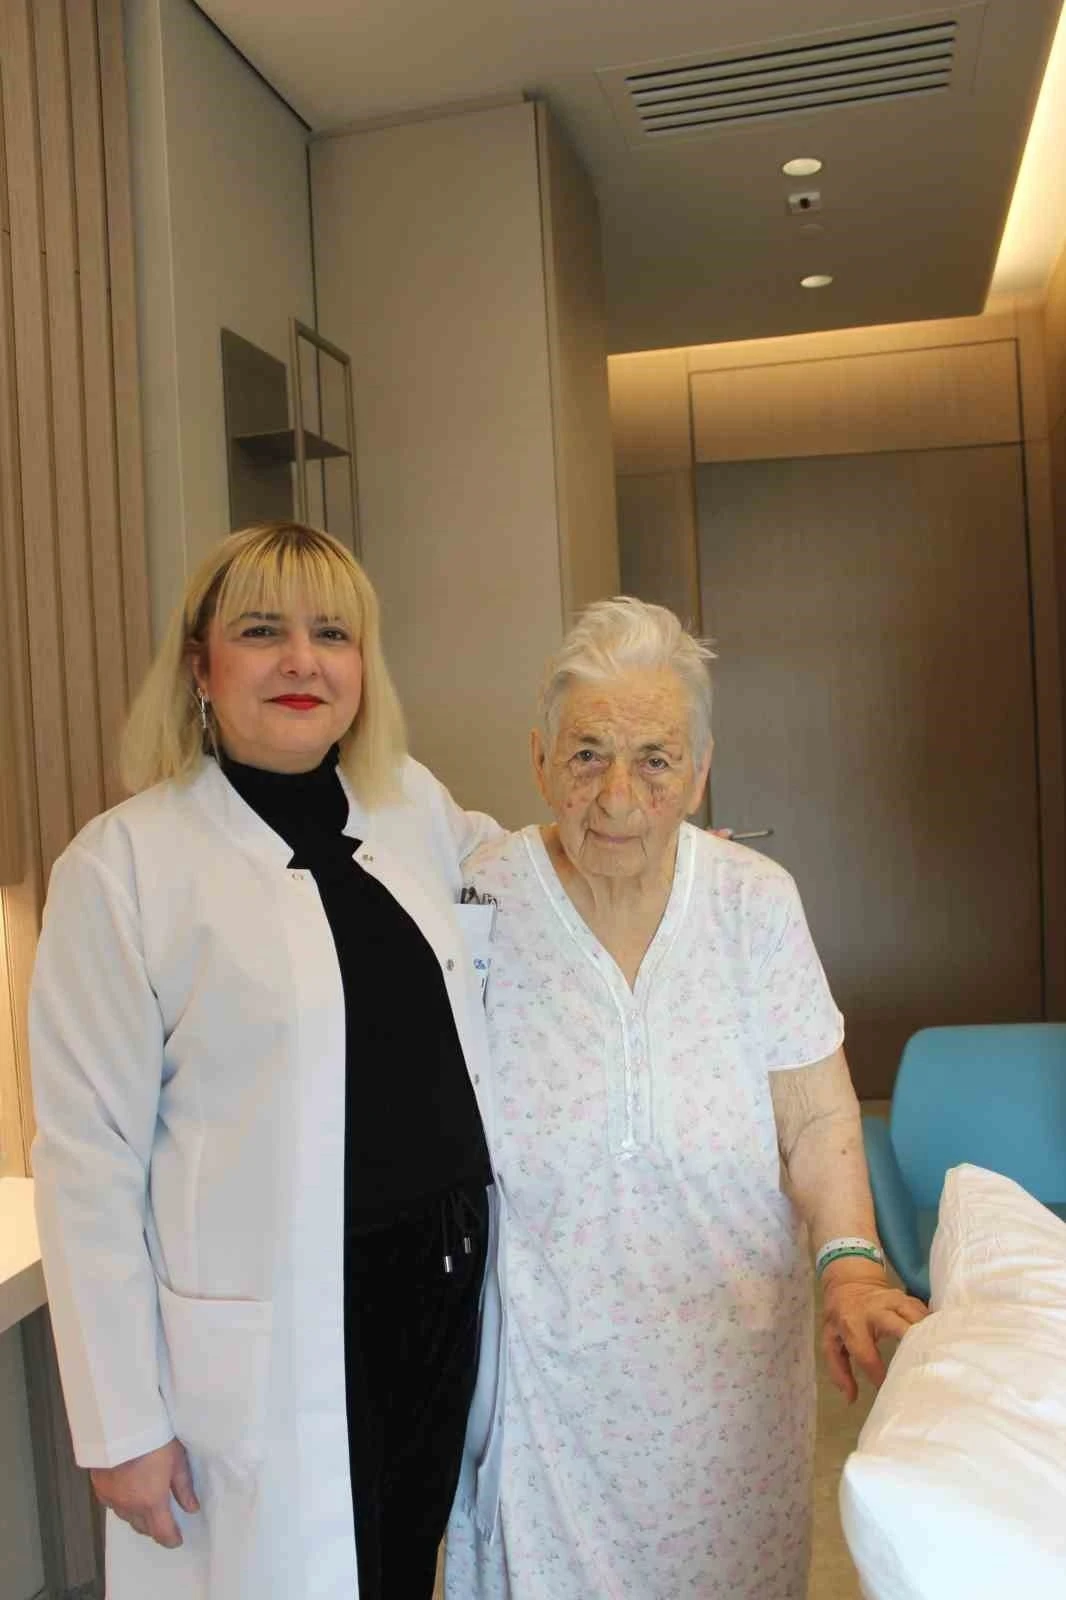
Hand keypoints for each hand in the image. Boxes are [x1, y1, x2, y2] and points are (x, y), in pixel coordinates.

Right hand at [90, 1438, 199, 1547]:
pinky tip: (128, 1493)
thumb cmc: (153, 1439)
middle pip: (143, 1528)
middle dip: (154, 1528)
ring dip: (138, 1517)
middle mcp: (129, 1506)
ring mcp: (111, 1498)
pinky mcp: (99, 1487)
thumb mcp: (176, 1460)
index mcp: (151, 1502)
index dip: (171, 1539)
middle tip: (164, 1522)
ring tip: (147, 1507)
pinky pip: (112, 1505)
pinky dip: (122, 1504)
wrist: (118, 1424)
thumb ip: (184, 1487)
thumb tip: (192, 1508)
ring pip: (126, 1517)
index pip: (162, 1532)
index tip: (177, 1539)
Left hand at [820, 1266, 928, 1403]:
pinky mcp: (907, 1297)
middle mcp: (875, 1309)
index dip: (878, 1375)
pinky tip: (943, 1341)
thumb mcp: (830, 1342)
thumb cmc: (840, 1319)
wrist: (848, 1284)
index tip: (889, 1392)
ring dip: (929, 1336)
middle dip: (914, 1347)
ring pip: (916, 1316)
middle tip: (927, 1370)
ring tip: (941, 1357)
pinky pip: (924, 1311)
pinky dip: (933, 1326)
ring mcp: (893, 1300)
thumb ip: (838, 1371)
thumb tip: (851, 1399)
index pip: (866, 1355)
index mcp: (852, 1323)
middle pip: (899, 1327)